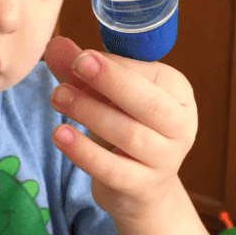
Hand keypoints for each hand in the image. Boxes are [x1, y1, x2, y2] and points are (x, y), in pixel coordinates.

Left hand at [44, 37, 197, 222]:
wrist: (142, 189)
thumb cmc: (127, 130)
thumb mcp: (109, 98)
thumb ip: (84, 72)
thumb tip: (55, 45)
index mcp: (178, 93)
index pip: (151, 74)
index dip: (115, 65)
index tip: (82, 56)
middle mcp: (180, 126)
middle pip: (148, 103)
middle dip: (112, 81)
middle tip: (77, 64)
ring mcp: (165, 160)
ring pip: (130, 135)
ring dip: (90, 113)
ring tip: (58, 97)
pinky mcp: (143, 187)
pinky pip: (113, 170)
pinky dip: (84, 152)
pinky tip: (60, 135)